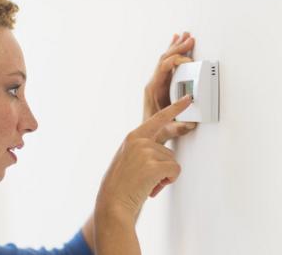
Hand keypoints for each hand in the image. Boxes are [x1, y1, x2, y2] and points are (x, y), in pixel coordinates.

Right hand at [96, 95, 192, 221]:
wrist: (112, 201)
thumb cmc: (120, 184)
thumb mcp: (128, 158)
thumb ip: (141, 149)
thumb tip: (162, 151)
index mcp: (132, 137)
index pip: (158, 119)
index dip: (175, 108)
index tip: (187, 99)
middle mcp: (139, 140)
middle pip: (169, 151)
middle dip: (163, 167)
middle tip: (148, 178)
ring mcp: (146, 151)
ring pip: (172, 161)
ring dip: (164, 176)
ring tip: (146, 183)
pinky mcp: (153, 165)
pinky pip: (175, 170)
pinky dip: (168, 180)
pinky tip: (153, 186)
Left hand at [143, 32, 196, 141]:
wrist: (148, 134)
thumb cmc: (155, 130)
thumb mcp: (167, 130)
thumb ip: (178, 128)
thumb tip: (190, 123)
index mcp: (153, 89)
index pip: (163, 67)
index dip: (176, 61)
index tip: (189, 61)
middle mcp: (154, 83)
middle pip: (165, 59)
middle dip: (178, 48)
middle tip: (190, 39)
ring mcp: (158, 83)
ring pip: (166, 59)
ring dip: (176, 47)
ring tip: (185, 35)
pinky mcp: (163, 85)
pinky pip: (169, 64)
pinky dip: (174, 53)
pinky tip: (176, 42)